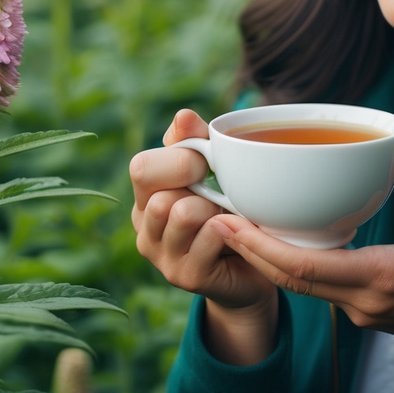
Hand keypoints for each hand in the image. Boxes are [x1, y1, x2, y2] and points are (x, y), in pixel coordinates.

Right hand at [130, 109, 278, 361]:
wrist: (251, 270)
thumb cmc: (228, 212)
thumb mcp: (211, 172)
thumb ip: (194, 141)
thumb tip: (184, 115)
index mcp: (145, 197)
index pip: (142, 167)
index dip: (180, 160)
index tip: (207, 165)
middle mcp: (144, 228)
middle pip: (160, 193)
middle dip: (199, 186)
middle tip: (219, 196)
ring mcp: (162, 257)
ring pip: (183, 213)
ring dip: (214, 209)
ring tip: (226, 216)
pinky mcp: (186, 277)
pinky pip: (210, 235)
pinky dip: (230, 229)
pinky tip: (235, 236)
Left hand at [209, 146, 393, 361]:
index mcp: (379, 277)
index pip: (307, 266)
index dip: (262, 247)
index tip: (231, 223)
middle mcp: (359, 298)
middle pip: (289, 278)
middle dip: (249, 251)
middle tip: (214, 219)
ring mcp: (356, 310)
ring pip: (296, 286)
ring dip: (263, 259)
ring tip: (232, 225)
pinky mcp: (356, 310)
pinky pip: (312, 287)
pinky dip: (287, 265)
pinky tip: (272, 241)